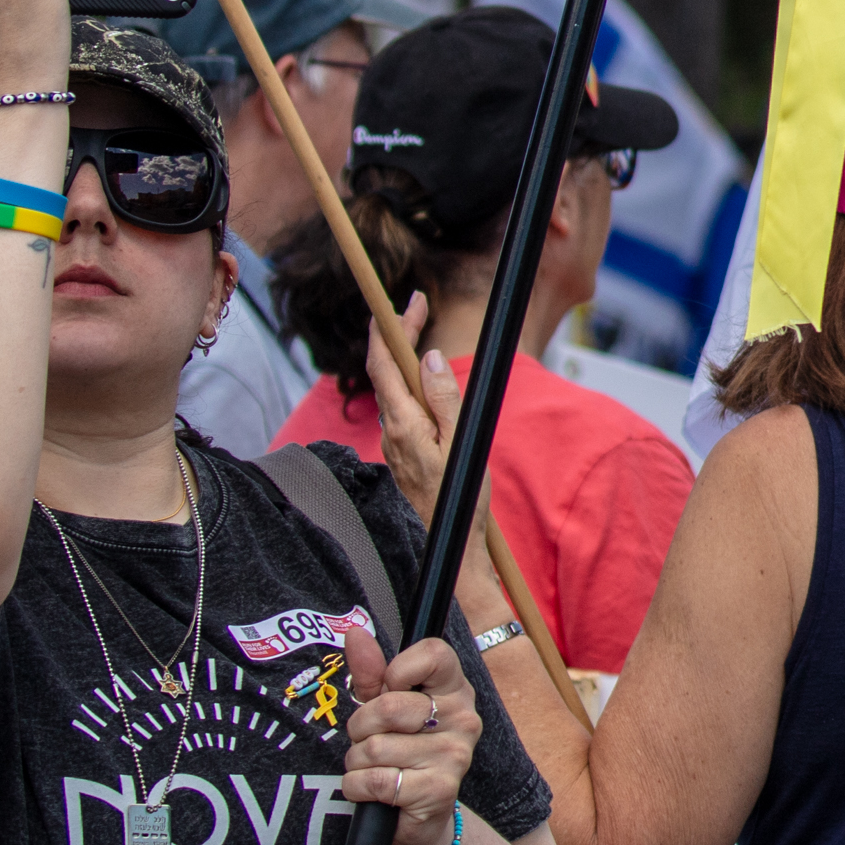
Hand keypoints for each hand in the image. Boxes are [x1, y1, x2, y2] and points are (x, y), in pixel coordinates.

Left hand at [338, 616, 483, 844]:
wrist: (420, 818)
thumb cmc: (401, 753)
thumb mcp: (384, 710)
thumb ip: (371, 673)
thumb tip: (354, 633)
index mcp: (454, 690)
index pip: (433, 653)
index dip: (397, 670)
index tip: (389, 690)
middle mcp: (464, 718)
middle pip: (389, 705)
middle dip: (361, 727)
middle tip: (370, 740)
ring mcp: (455, 755)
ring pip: (376, 746)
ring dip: (358, 761)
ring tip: (374, 768)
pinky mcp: (439, 790)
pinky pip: (376, 779)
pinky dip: (358, 786)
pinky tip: (372, 791)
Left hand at [364, 295, 458, 512]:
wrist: (447, 543)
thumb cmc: (458, 499)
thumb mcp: (460, 443)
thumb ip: (443, 398)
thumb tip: (429, 358)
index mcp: (402, 423)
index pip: (384, 363)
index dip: (390, 327)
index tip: (410, 301)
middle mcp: (390, 429)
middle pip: (384, 369)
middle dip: (397, 333)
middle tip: (419, 306)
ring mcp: (394, 440)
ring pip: (392, 387)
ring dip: (403, 356)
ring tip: (420, 330)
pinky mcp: (402, 449)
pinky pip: (401, 405)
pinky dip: (410, 381)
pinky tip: (426, 379)